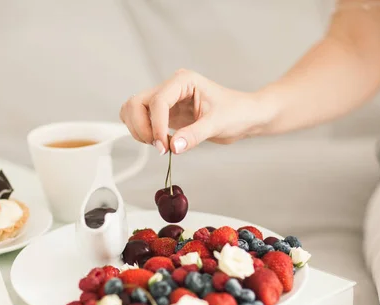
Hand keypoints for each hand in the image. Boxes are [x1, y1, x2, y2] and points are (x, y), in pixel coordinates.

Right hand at [119, 69, 276, 153]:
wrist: (245, 116)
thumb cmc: (237, 113)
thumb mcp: (218, 124)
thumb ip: (195, 135)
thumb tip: (174, 147)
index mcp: (183, 81)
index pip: (157, 100)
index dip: (157, 125)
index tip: (164, 146)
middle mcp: (171, 87)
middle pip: (136, 103)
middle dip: (142, 127)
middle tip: (159, 147)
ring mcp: (166, 100)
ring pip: (134, 111)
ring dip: (139, 130)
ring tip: (161, 145)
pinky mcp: (165, 114)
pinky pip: (142, 121)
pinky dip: (143, 133)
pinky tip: (162, 143)